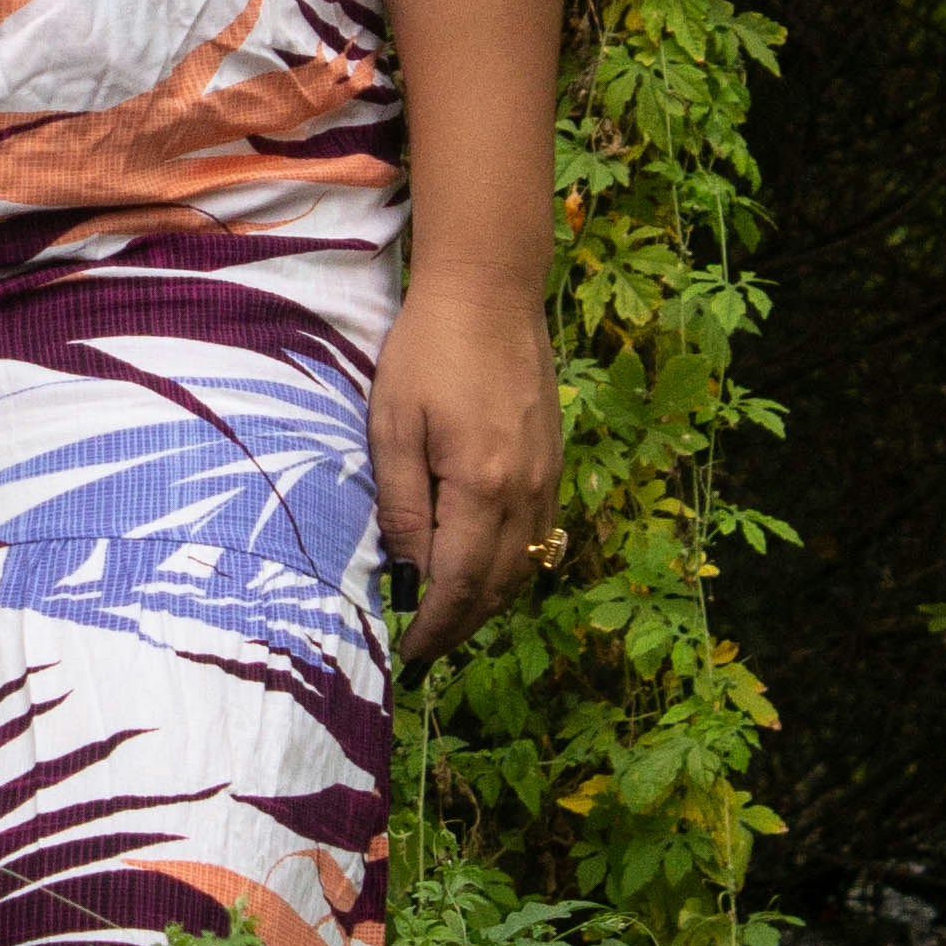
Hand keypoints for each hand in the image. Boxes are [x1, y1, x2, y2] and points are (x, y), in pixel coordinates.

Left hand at [371, 271, 561, 667]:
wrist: (489, 291)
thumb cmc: (427, 351)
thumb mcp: (393, 427)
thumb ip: (403, 506)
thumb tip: (409, 573)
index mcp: (482, 487)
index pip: (459, 585)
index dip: (434, 627)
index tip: (409, 653)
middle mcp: (525, 492)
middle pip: (498, 587)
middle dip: (461, 626)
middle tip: (425, 647)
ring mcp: (547, 477)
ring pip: (523, 567)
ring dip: (488, 603)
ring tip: (449, 619)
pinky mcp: (553, 461)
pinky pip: (537, 536)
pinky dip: (510, 567)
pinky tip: (482, 568)